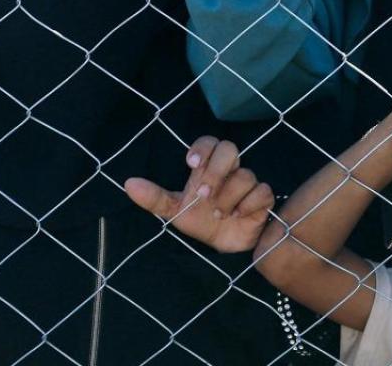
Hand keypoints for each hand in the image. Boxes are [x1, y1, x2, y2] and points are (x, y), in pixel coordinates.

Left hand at [125, 137, 272, 253]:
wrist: (222, 247)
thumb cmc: (199, 220)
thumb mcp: (174, 210)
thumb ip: (154, 197)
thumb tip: (129, 184)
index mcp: (207, 168)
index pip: (209, 142)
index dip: (202, 148)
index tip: (190, 163)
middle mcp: (228, 171)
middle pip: (230, 149)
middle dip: (216, 171)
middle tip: (203, 194)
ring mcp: (247, 184)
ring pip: (245, 175)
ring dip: (228, 196)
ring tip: (218, 214)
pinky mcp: (262, 199)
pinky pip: (262, 192)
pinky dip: (249, 204)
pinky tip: (237, 216)